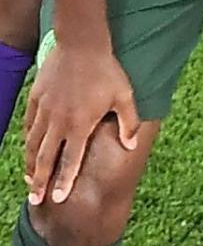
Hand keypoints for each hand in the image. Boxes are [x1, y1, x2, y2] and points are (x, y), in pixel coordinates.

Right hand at [22, 42, 140, 204]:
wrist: (81, 45)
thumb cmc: (107, 71)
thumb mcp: (124, 97)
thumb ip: (128, 123)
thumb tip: (131, 146)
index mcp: (80, 125)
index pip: (70, 161)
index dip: (63, 181)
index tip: (57, 199)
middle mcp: (58, 123)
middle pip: (45, 158)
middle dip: (40, 181)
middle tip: (35, 199)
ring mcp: (44, 112)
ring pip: (32, 144)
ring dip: (30, 164)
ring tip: (29, 180)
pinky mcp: (35, 100)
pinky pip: (28, 126)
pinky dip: (27, 141)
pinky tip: (28, 150)